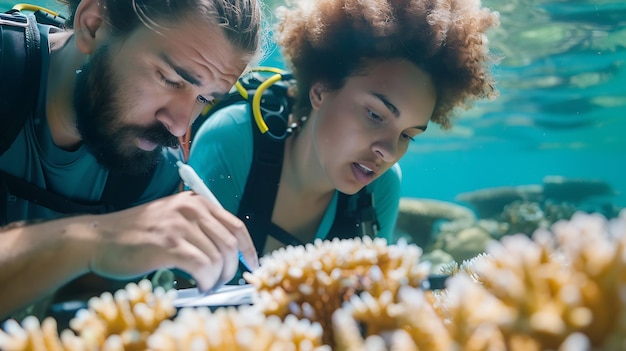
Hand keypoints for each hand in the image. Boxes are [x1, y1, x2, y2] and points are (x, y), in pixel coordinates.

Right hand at [87, 191, 257, 290]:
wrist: (98, 238)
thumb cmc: (135, 234)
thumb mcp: (172, 218)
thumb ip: (199, 227)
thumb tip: (228, 253)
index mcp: (196, 201)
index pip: (236, 225)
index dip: (249, 249)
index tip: (252, 265)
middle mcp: (191, 209)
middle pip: (231, 243)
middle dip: (232, 268)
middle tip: (222, 282)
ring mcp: (180, 226)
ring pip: (218, 258)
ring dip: (217, 279)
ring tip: (206, 286)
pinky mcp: (168, 245)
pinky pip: (203, 268)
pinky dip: (206, 282)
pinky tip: (199, 287)